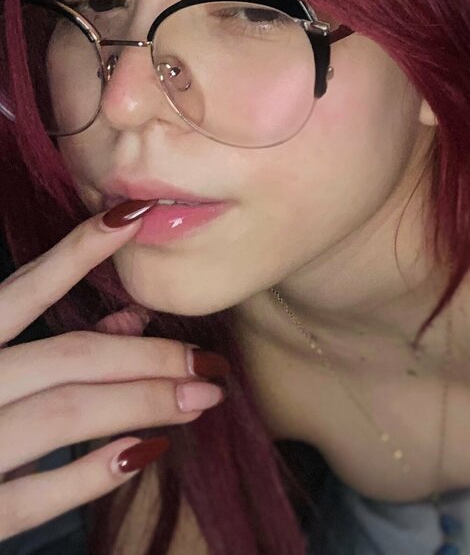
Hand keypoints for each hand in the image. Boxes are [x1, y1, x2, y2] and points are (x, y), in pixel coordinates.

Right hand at [0, 199, 228, 541]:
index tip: (134, 215)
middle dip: (148, 356)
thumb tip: (130, 321)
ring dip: (142, 402)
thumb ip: (49, 345)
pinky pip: (38, 493)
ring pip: (65, 414)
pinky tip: (147, 450)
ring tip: (200, 398)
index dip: (78, 250)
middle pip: (68, 358)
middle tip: (207, 361)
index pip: (23, 291)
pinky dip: (96, 470)